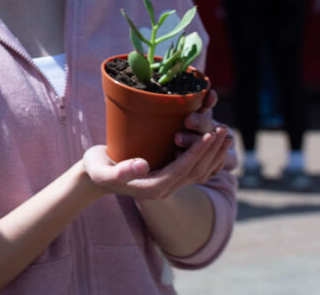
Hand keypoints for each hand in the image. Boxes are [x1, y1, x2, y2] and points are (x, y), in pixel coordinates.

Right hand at [83, 90, 233, 199]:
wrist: (94, 176)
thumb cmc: (96, 169)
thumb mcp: (102, 170)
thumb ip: (121, 171)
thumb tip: (144, 165)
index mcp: (153, 189)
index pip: (183, 169)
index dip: (198, 152)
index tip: (210, 134)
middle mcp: (164, 190)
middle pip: (197, 171)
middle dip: (212, 151)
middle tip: (224, 130)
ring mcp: (167, 185)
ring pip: (199, 172)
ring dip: (213, 154)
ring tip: (224, 135)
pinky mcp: (167, 177)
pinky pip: (193, 170)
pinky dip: (206, 156)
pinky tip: (210, 142)